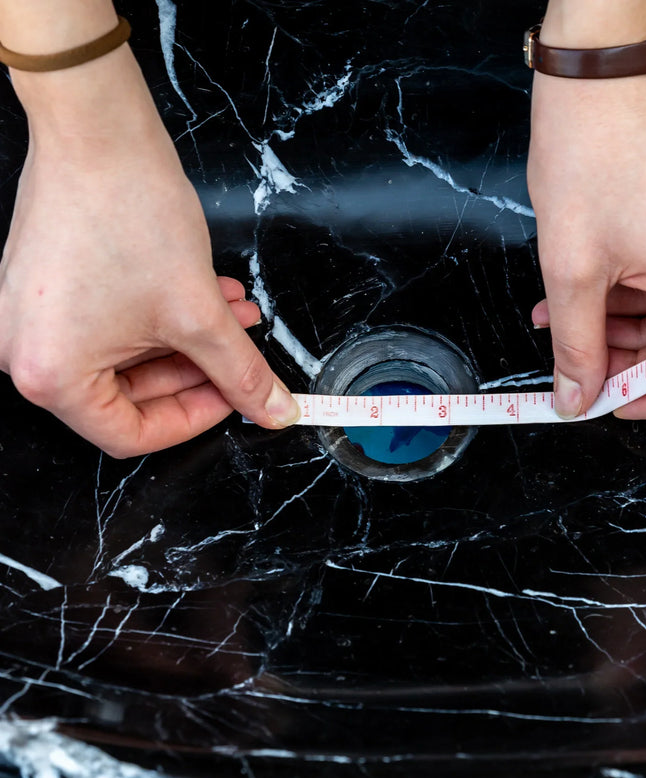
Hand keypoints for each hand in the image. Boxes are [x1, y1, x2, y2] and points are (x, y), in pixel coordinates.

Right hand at [0, 48, 297, 457]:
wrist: (98, 132)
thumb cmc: (129, 214)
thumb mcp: (200, 314)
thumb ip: (241, 373)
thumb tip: (272, 410)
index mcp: (52, 375)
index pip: (132, 434)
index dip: (195, 420)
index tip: (235, 400)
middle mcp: (30, 354)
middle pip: (133, 394)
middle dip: (201, 369)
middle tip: (244, 354)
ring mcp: (35, 320)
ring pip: (131, 354)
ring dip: (190, 338)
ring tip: (237, 313)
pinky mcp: (49, 289)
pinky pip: (114, 323)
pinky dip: (163, 315)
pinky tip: (211, 294)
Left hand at [527, 72, 645, 419]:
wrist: (601, 79)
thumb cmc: (589, 157)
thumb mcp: (571, 269)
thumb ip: (577, 346)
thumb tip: (577, 397)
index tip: (618, 395)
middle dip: (632, 359)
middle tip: (578, 354)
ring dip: (622, 326)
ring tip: (563, 315)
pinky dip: (634, 295)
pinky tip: (583, 289)